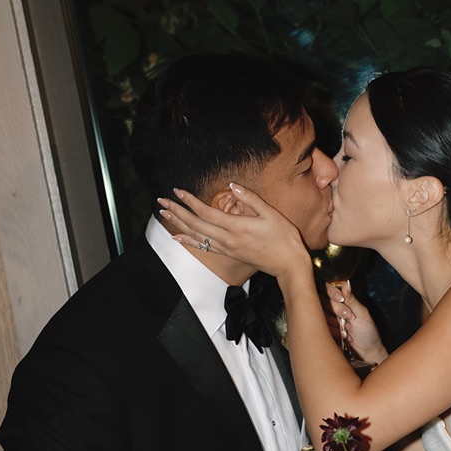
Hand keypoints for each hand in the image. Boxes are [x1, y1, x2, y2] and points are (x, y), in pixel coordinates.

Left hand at [159, 186, 311, 279]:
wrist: (288, 264)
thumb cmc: (284, 238)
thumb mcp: (271, 214)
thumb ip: (251, 199)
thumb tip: (233, 185)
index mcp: (237, 227)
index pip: (206, 212)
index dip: (190, 201)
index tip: (177, 190)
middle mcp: (227, 239)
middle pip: (196, 224)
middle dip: (177, 211)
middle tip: (162, 201)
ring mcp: (227, 248)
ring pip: (196, 236)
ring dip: (179, 224)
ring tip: (164, 214)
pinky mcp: (229, 254)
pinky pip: (204, 247)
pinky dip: (189, 241)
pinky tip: (178, 237)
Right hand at [323, 279, 388, 366]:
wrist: (366, 352)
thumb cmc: (368, 332)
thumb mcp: (362, 314)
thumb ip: (351, 299)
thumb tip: (346, 283)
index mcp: (342, 300)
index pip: (328, 288)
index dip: (331, 292)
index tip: (340, 299)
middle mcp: (331, 307)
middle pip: (320, 299)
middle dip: (334, 308)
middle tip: (348, 316)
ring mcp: (326, 319)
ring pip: (318, 313)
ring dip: (333, 321)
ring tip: (346, 328)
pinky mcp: (323, 330)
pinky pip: (318, 326)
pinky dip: (330, 330)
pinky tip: (340, 335)